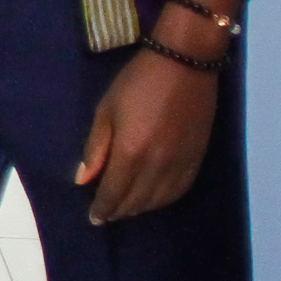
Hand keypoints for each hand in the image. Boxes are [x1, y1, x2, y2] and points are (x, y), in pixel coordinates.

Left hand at [75, 27, 218, 224]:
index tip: (94, 218)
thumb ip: (95, 149)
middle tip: (107, 212)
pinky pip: (180, 190)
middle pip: (136, 202)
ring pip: (158, 201)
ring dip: (140, 208)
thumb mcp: (106, 110)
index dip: (102, 209)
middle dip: (119, 210)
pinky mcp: (197, 158)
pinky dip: (164, 200)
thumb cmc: (137, 82)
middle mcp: (157, 166)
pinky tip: (154, 198)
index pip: (114, 194)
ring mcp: (180, 164)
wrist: (184, 63)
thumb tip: (83, 180)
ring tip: (127, 207)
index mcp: (131, 153)